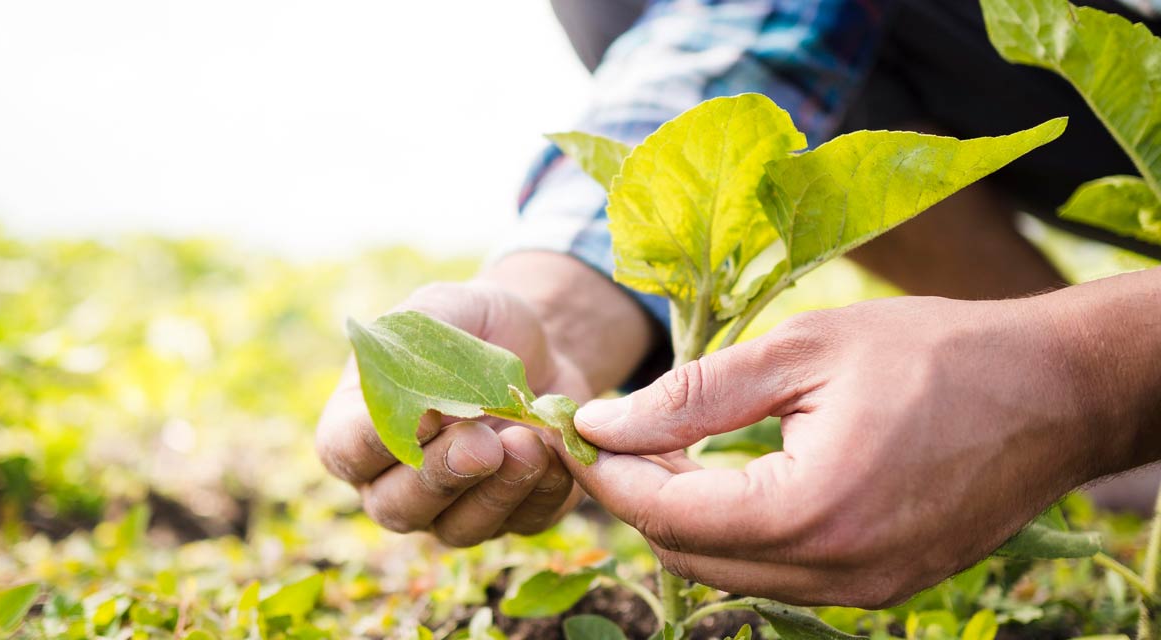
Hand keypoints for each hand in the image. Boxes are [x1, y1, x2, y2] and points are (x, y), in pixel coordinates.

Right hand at [316, 280, 590, 545]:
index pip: (346, 451)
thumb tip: (419, 404)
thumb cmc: (474, 325)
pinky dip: (542, 491)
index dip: (376, 442)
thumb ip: (416, 344)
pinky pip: (522, 522)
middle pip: (398, 507)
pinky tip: (556, 451)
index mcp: (359, 427)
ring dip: (495, 492)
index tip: (421, 414)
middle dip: (441, 475)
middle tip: (482, 443)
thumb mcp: (443, 309)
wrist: (541, 345)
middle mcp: (396, 481)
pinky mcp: (513, 516)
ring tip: (528, 444)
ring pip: (459, 528)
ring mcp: (452, 508)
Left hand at [567, 294, 1123, 607]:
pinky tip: (728, 476)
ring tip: (665, 447)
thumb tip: (602, 423)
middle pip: (687, 555)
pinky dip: (736, 531)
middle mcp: (835, 573)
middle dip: (636, 496)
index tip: (574, 428)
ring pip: (728, 572)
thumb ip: (693, 394)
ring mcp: (862, 592)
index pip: (666, 513)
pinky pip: (777, 573)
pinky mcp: (881, 588)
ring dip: (683, 517)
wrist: (1055, 392)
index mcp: (811, 511)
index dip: (607, 471)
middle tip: (612, 433)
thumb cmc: (935, 353)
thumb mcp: (802, 352)